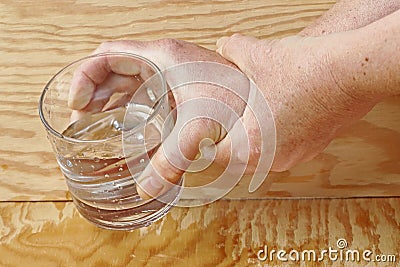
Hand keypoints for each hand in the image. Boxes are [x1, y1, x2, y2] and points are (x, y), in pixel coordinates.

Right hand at [69, 39, 246, 197]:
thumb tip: (147, 188)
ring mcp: (171, 77)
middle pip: (114, 71)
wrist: (267, 99)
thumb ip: (172, 158)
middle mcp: (163, 63)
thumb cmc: (239, 96)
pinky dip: (131, 113)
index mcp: (161, 57)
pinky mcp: (179, 92)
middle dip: (93, 94)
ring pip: (128, 85)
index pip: (109, 53)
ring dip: (110, 104)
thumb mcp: (199, 127)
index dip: (86, 75)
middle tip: (82, 122)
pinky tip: (128, 134)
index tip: (78, 102)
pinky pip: (145, 97)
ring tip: (97, 130)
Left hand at [216, 33, 379, 170]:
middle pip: (240, 158)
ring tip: (247, 119)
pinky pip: (286, 146)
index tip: (204, 134)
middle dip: (229, 141)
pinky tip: (276, 114)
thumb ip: (234, 50)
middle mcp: (275, 158)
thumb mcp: (258, 56)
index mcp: (253, 145)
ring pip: (264, 154)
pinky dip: (276, 135)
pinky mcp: (315, 145)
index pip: (217, 155)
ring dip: (253, 139)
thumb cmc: (306, 71)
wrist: (352, 71)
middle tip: (222, 125)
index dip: (207, 142)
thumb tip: (225, 45)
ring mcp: (298, 154)